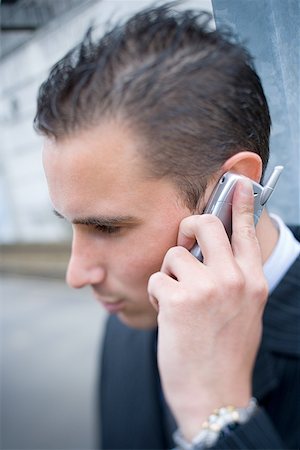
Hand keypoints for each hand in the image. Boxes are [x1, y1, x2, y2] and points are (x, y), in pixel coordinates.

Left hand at [147, 179, 267, 440]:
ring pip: (174, 253)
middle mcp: (234, 279)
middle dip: (189, 226)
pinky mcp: (179, 299)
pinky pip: (157, 277)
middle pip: (207, 224)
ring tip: (176, 300)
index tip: (239, 183)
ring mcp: (208, 287)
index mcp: (252, 282)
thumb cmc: (224, 353)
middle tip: (183, 242)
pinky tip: (167, 314)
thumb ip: (233, 279)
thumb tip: (210, 253)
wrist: (214, 394)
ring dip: (169, 274)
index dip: (242, 205)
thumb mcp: (242, 312)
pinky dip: (157, 294)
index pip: (247, 233)